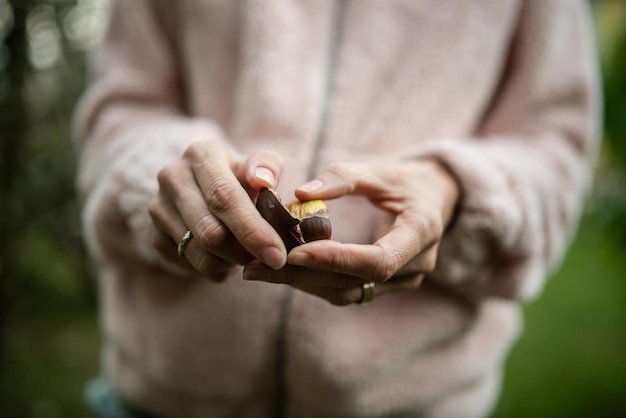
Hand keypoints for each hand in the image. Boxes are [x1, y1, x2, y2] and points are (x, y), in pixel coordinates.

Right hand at [148, 141, 288, 280]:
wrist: (203, 187)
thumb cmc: (239, 178)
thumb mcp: (257, 165)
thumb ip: (267, 166)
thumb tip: (263, 181)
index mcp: (201, 155)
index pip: (224, 197)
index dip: (253, 230)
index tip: (278, 254)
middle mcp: (173, 178)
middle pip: (210, 231)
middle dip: (245, 253)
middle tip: (272, 263)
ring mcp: (159, 208)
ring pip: (200, 253)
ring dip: (232, 262)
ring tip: (250, 256)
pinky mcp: (154, 235)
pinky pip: (190, 265)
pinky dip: (217, 269)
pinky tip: (228, 258)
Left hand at [243, 159, 459, 303]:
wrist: (435, 200)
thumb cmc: (407, 180)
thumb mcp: (380, 170)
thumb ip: (343, 178)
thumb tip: (301, 192)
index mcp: (422, 232)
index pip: (378, 261)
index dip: (336, 259)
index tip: (294, 252)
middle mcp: (416, 265)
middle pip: (355, 282)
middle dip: (304, 275)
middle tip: (256, 267)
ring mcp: (402, 280)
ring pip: (347, 292)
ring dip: (302, 283)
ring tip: (259, 270)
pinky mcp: (385, 285)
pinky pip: (347, 291)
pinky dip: (314, 281)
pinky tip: (282, 270)